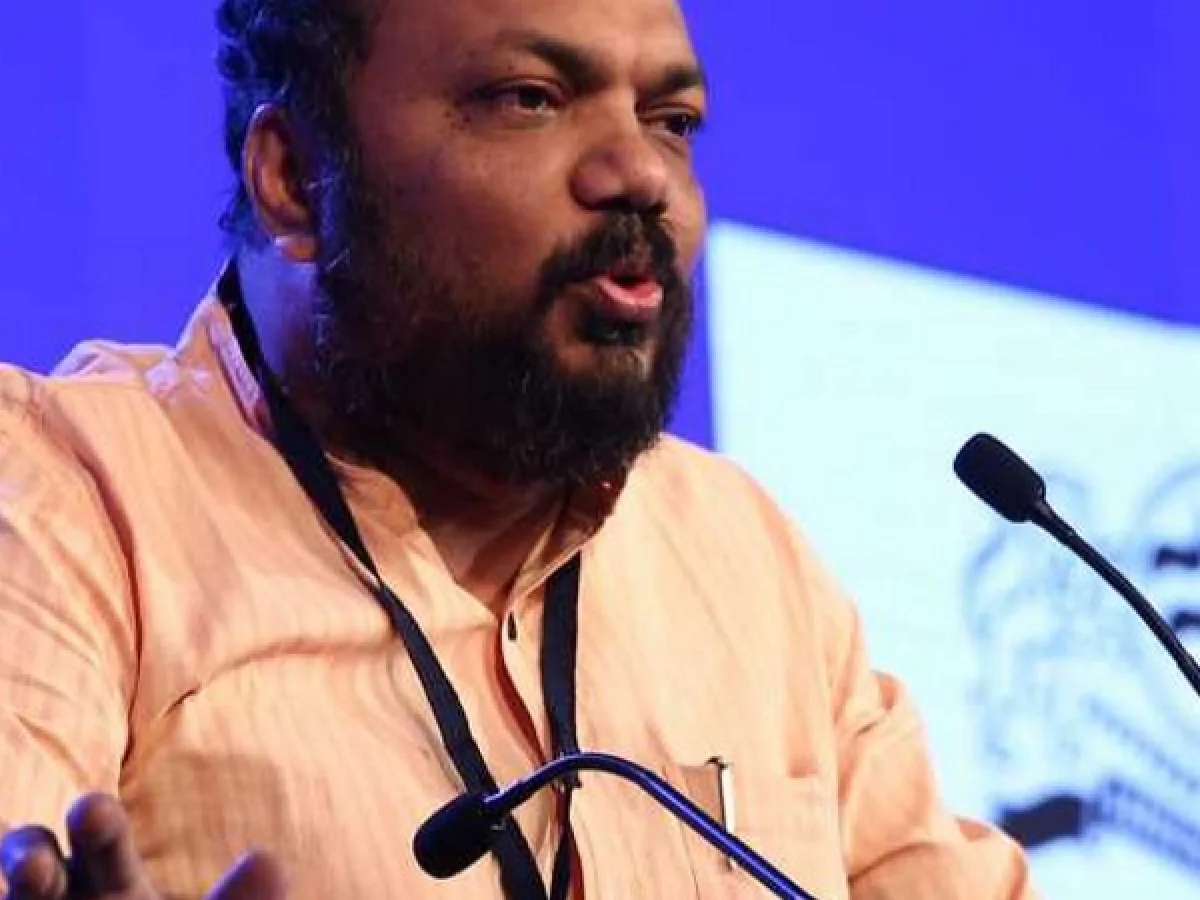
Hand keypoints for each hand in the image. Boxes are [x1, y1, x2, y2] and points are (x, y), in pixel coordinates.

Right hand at [1, 794, 285, 899]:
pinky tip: (3, 899)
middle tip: (34, 864)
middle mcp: (64, 897)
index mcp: (113, 877)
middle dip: (31, 853)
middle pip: (37, 863)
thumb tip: (271, 861)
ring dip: (16, 883)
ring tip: (26, 881)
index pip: (101, 840)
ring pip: (14, 899)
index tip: (91, 810)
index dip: (96, 824)